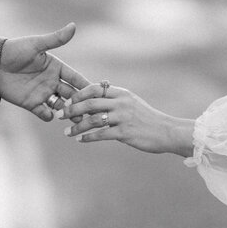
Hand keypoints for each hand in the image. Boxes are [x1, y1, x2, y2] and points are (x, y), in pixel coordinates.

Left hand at [0, 23, 89, 120]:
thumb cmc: (15, 50)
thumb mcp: (36, 45)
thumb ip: (56, 39)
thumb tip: (73, 26)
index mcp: (56, 67)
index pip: (76, 78)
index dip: (86, 85)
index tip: (98, 92)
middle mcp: (52, 81)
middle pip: (71, 94)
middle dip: (81, 103)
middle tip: (90, 111)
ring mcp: (42, 93)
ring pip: (61, 106)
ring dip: (68, 112)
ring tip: (75, 118)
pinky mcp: (31, 103)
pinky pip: (44, 113)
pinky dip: (48, 116)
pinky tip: (51, 116)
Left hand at [59, 83, 194, 155]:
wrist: (166, 131)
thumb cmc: (146, 118)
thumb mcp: (132, 102)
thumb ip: (115, 98)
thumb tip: (96, 93)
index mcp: (122, 93)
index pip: (95, 88)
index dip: (79, 93)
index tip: (68, 101)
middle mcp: (121, 103)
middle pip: (90, 102)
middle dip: (72, 109)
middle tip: (60, 115)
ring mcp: (123, 117)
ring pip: (93, 119)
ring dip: (77, 127)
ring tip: (67, 132)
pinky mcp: (125, 133)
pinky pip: (101, 134)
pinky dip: (88, 137)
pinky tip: (81, 140)